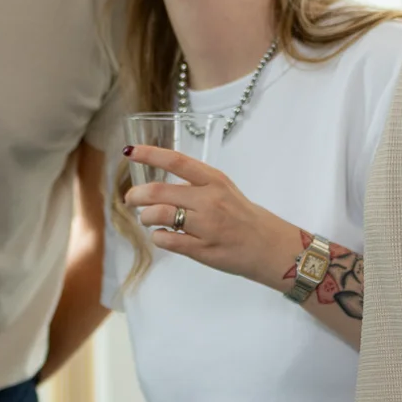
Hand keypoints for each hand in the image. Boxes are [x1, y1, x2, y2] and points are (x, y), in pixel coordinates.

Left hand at [122, 144, 301, 288]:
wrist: (271, 248)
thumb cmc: (245, 217)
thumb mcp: (225, 190)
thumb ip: (196, 185)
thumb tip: (163, 186)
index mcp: (214, 181)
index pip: (176, 161)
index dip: (150, 154)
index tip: (130, 151)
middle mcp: (209, 200)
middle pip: (159, 192)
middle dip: (136, 195)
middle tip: (130, 199)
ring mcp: (206, 226)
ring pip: (159, 216)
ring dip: (145, 217)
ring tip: (147, 219)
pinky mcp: (203, 250)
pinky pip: (167, 240)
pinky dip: (158, 237)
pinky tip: (162, 235)